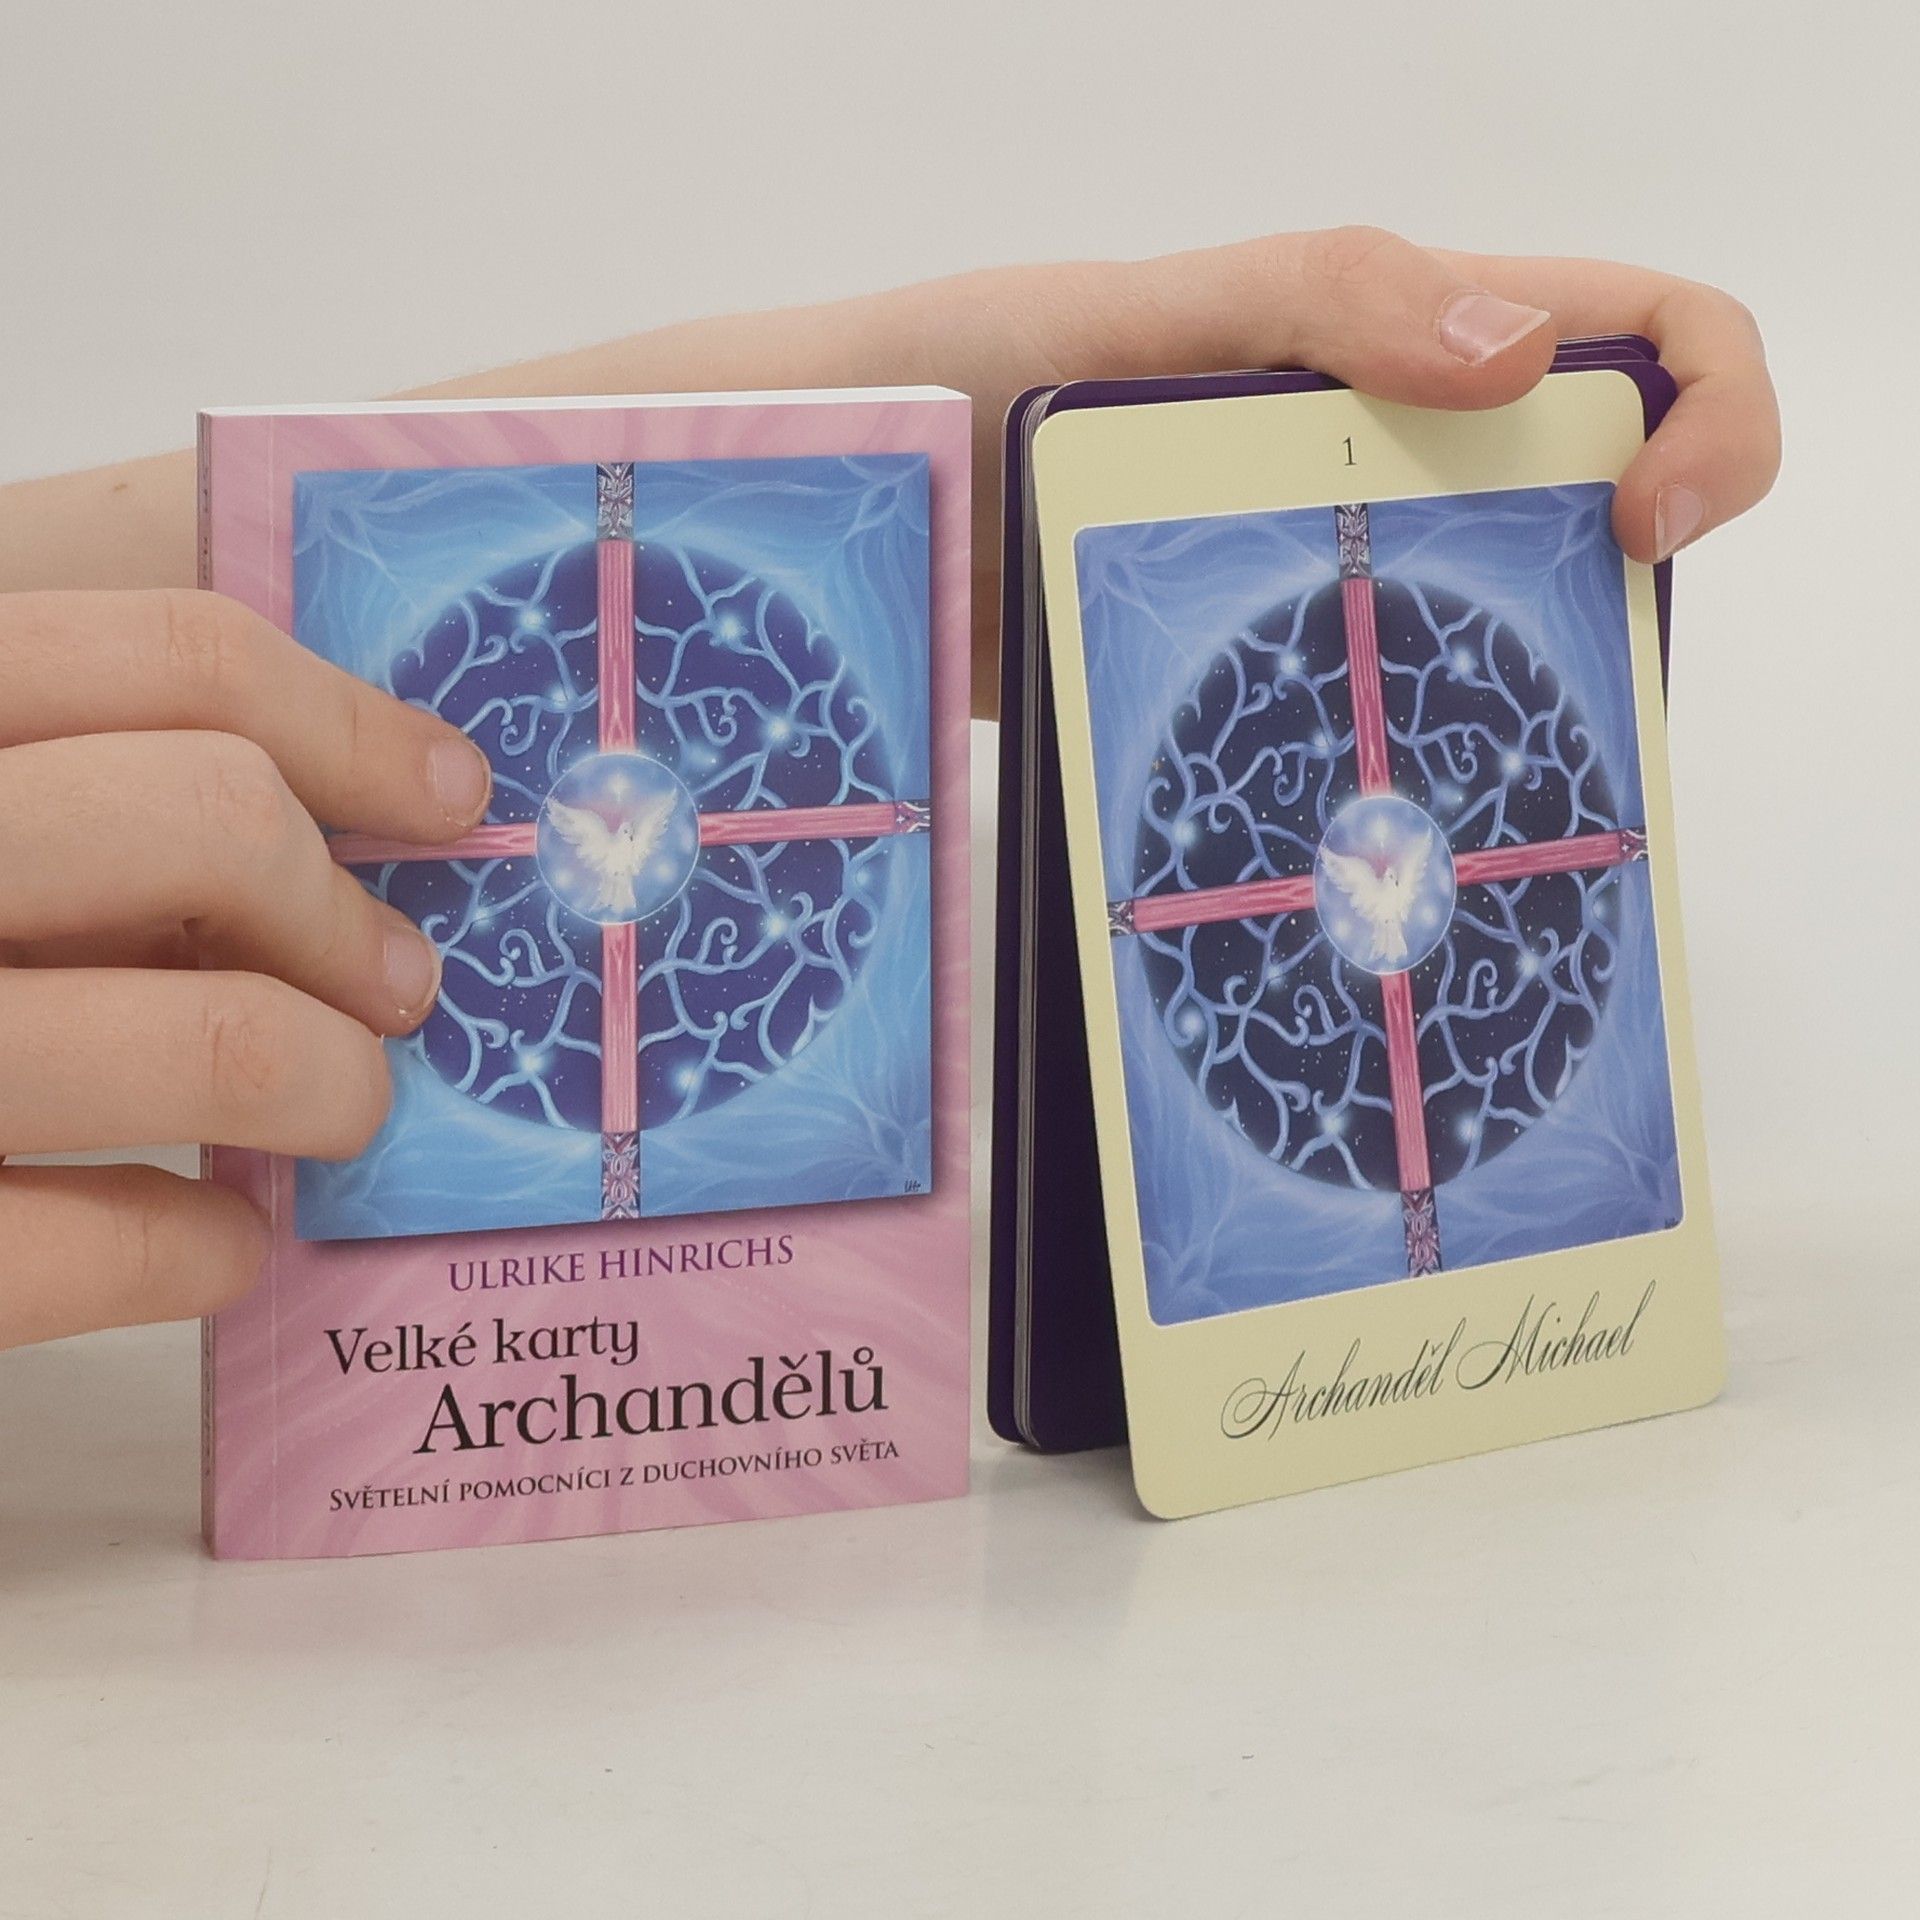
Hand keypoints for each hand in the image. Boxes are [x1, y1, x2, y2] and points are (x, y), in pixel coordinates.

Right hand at [0, 589, 491, 1349]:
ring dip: (330, 1082)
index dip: (351, 724)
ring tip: (339, 1108)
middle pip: (211, 818)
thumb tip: (335, 814)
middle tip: (396, 984)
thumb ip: (70, 785)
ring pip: (215, 1040)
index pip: (169, 658)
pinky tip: (221, 1242)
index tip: (448, 795)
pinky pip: (98, 1250)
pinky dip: (204, 1250)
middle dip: (344, 915)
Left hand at [860, 229, 1780, 706]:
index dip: (1707, 407)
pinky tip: (1386, 810)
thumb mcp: (1137, 313)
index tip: (1650, 519)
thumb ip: (1323, 304)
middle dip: (1626, 569)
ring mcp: (1311, 569)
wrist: (827, 506)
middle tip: (1573, 668)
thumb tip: (1527, 354)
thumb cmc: (950, 375)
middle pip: (1581, 494)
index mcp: (1380, 340)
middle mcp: (1370, 455)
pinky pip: (1367, 707)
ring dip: (1521, 680)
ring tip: (1480, 756)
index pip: (1631, 332)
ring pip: (1483, 617)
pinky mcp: (1244, 671)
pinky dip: (1407, 752)